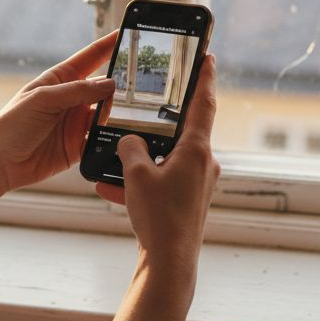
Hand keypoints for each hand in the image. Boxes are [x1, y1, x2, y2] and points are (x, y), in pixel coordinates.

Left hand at [0, 31, 118, 192]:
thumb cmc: (11, 124)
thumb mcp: (43, 99)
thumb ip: (76, 91)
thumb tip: (109, 84)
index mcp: (60, 80)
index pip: (90, 57)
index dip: (108, 45)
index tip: (126, 33)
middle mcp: (71, 99)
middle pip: (103, 87)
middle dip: (116, 86)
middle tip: (128, 88)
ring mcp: (75, 122)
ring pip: (106, 114)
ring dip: (111, 115)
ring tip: (108, 119)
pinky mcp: (78, 145)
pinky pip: (101, 140)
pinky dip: (108, 138)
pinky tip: (110, 138)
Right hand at [96, 54, 220, 277]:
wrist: (169, 263)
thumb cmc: (159, 217)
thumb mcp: (136, 174)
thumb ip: (129, 147)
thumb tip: (129, 141)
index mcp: (196, 149)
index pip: (204, 102)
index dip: (205, 77)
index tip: (208, 56)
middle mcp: (203, 163)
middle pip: (183, 130)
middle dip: (162, 120)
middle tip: (150, 103)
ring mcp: (197, 184)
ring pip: (167, 159)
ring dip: (142, 158)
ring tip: (116, 159)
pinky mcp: (187, 202)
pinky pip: (161, 182)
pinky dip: (140, 183)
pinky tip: (111, 189)